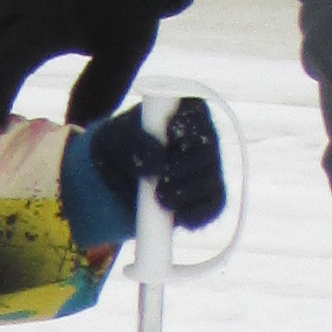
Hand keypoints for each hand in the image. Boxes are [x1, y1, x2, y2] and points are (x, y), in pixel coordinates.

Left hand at [75, 95, 227, 233]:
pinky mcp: (210, 194)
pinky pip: (214, 206)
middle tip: (159, 182)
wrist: (118, 174)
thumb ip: (136, 142)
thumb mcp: (118, 139)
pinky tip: (179, 219)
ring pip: (212, 182)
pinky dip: (198, 215)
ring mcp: (211, 167)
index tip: (167, 137)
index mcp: (188, 112)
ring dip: (188, 194)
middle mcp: (206, 137)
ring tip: (161, 200)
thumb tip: (159, 160)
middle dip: (183, 170)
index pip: (197, 118)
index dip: (186, 129)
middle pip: (208, 153)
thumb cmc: (119, 146)